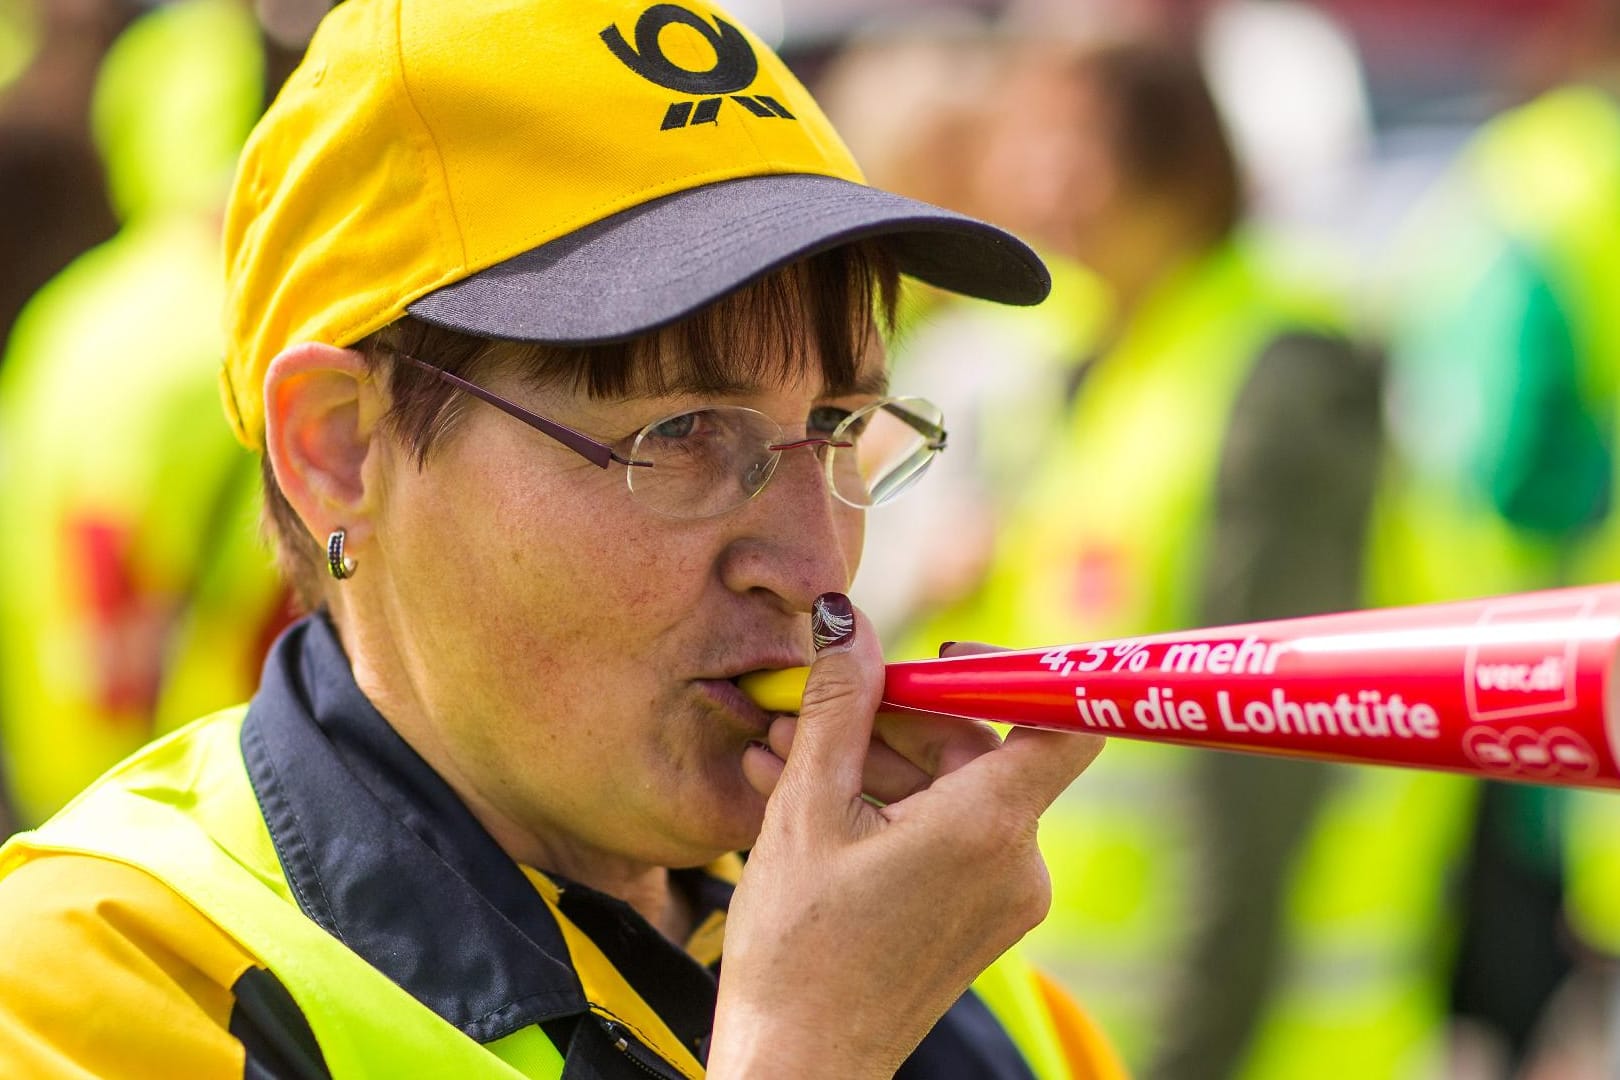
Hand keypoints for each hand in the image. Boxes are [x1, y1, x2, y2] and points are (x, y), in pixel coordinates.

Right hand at [709, 598, 1103, 1078]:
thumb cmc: (799, 948)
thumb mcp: (806, 809)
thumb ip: (839, 705)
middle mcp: (1016, 861)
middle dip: (895, 718)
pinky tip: (804, 795)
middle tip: (816, 706)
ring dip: (873, 762)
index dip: (1014, 672)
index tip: (947, 654)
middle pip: (980, 748)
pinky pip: (943, 834)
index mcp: (988, 826)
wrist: (800, 1066)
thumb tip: (849, 620)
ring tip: (784, 752)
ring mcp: (1002, 896)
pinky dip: (885, 808)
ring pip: (950, 791)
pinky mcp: (976, 918)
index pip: (1061, 720)